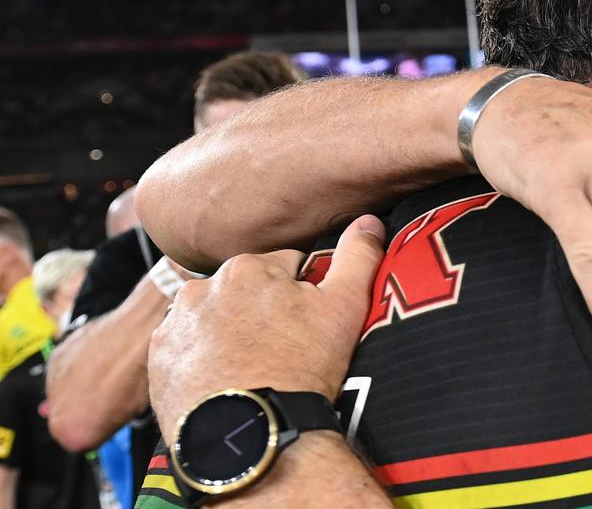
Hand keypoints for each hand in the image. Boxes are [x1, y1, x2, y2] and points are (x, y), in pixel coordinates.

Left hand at [149, 216, 384, 443]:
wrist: (250, 435)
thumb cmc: (301, 367)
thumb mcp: (344, 307)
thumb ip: (358, 256)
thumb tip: (368, 220)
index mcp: (248, 266)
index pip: (287, 268)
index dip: (304, 295)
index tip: (310, 325)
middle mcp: (203, 286)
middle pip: (246, 291)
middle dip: (264, 310)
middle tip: (285, 349)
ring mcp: (175, 323)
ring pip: (215, 317)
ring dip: (231, 331)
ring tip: (254, 367)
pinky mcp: (159, 359)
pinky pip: (188, 347)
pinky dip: (204, 357)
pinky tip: (227, 379)